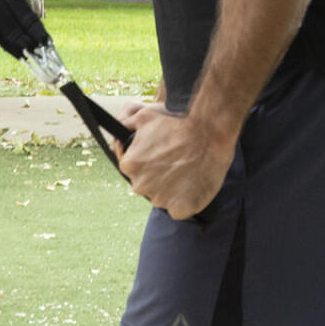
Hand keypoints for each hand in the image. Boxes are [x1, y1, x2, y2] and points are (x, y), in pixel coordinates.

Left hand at [117, 106, 233, 220]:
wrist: (207, 135)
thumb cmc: (175, 123)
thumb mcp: (143, 116)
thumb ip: (124, 126)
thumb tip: (116, 137)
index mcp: (130, 165)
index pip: (130, 168)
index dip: (144, 160)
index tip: (157, 155)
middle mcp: (141, 185)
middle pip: (145, 183)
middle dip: (154, 175)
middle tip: (171, 162)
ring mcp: (161, 199)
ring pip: (161, 196)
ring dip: (169, 188)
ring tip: (184, 171)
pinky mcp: (180, 209)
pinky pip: (177, 208)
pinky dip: (183, 200)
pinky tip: (190, 184)